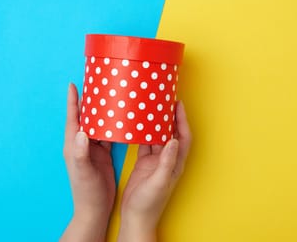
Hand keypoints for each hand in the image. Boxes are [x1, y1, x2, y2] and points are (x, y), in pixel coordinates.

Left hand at [60, 83, 115, 241]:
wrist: (94, 208)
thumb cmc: (86, 191)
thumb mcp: (83, 171)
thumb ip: (80, 153)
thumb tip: (82, 132)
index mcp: (74, 145)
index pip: (72, 118)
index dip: (72, 102)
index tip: (72, 85)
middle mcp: (82, 143)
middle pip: (84, 117)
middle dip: (87, 101)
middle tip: (94, 85)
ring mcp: (92, 148)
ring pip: (96, 124)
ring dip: (100, 112)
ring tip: (107, 97)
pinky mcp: (102, 154)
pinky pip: (106, 134)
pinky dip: (111, 125)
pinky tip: (118, 119)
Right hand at [118, 101, 191, 241]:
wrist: (135, 217)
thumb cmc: (149, 204)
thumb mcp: (158, 182)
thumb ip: (166, 162)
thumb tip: (174, 141)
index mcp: (175, 164)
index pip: (183, 137)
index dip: (183, 121)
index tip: (179, 104)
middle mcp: (167, 160)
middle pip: (172, 134)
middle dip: (170, 118)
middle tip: (165, 101)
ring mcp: (155, 162)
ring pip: (158, 137)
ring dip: (156, 124)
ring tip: (152, 109)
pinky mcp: (144, 164)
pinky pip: (145, 144)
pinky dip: (143, 134)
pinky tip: (138, 125)